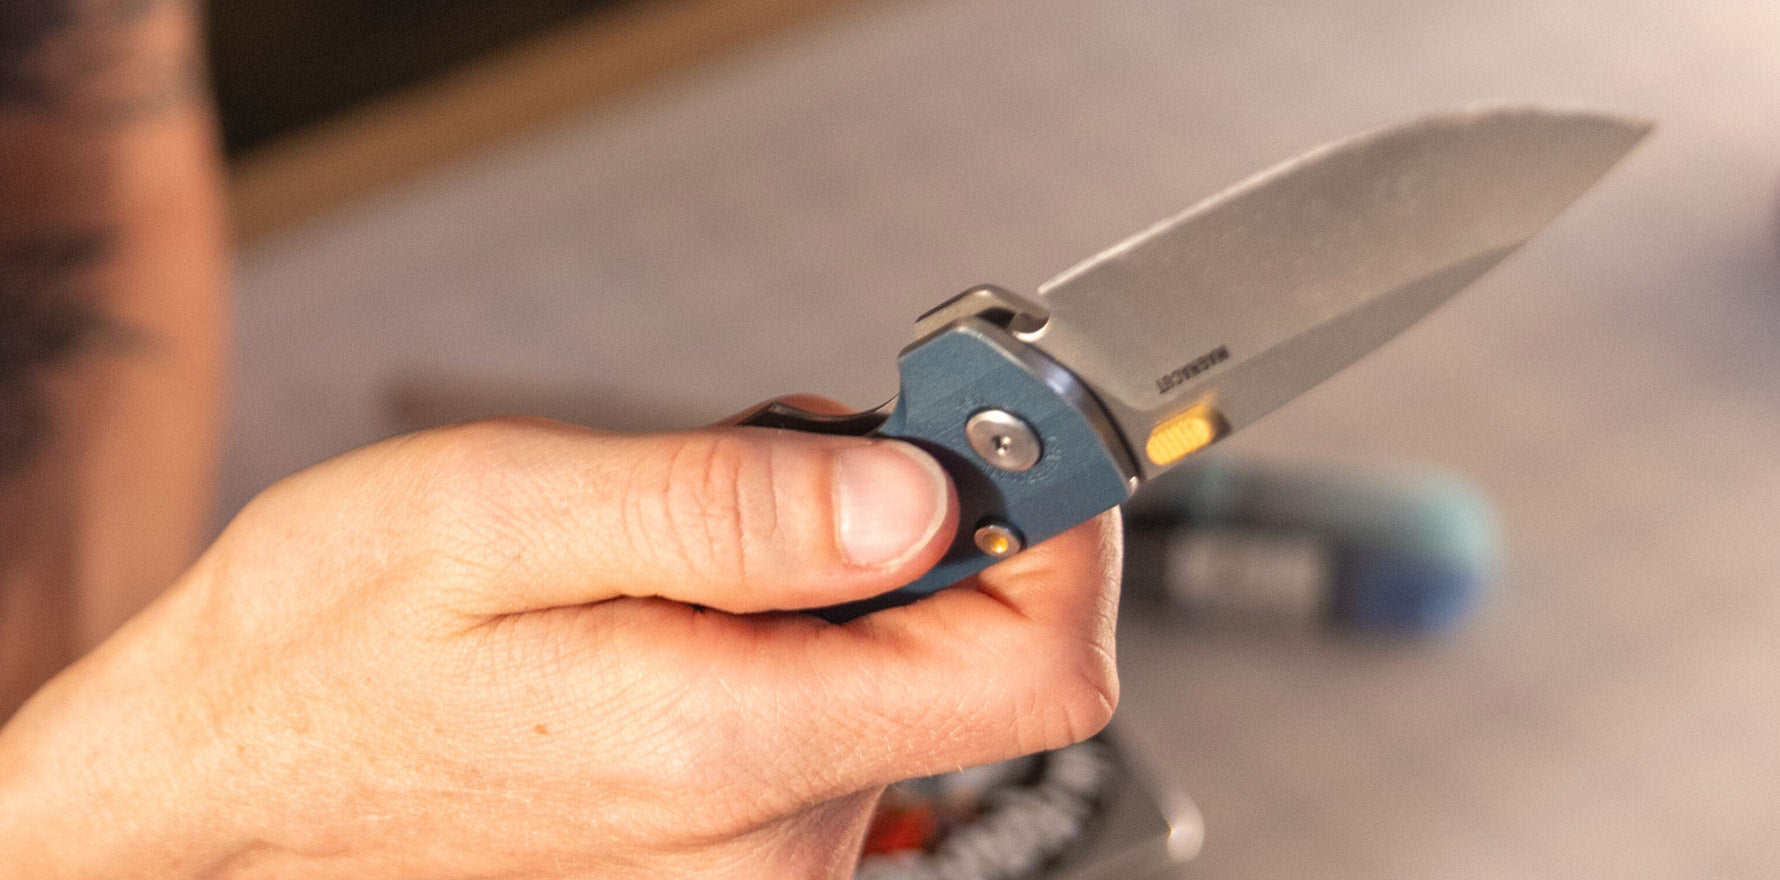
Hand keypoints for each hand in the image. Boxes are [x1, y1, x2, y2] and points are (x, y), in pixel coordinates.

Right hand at [0, 414, 1121, 878]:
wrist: (242, 764)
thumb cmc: (338, 638)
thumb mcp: (509, 514)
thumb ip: (731, 510)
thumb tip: (920, 496)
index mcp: (731, 743)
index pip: (1037, 670)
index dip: (1060, 534)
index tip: (1002, 432)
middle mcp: (773, 833)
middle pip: (979, 659)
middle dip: (926, 522)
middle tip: (785, 454)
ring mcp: (763, 854)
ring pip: (907, 671)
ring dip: (844, 568)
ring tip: (685, 536)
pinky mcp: (741, 840)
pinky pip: (839, 705)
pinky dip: (800, 623)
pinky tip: (683, 597)